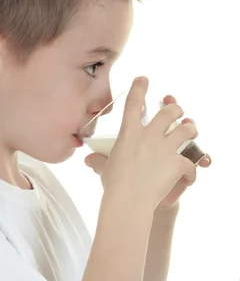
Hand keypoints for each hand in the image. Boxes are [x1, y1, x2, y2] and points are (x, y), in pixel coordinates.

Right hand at [83, 77, 208, 210]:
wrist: (129, 200)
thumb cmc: (114, 185)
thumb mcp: (104, 169)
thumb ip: (98, 161)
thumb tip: (89, 159)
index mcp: (129, 133)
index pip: (134, 102)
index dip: (139, 88)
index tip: (143, 79)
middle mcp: (149, 136)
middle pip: (169, 113)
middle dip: (176, 109)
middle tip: (178, 111)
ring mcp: (165, 148)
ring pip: (186, 130)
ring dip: (191, 129)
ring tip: (191, 131)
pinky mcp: (177, 163)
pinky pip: (191, 162)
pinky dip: (192, 169)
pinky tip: (188, 175)